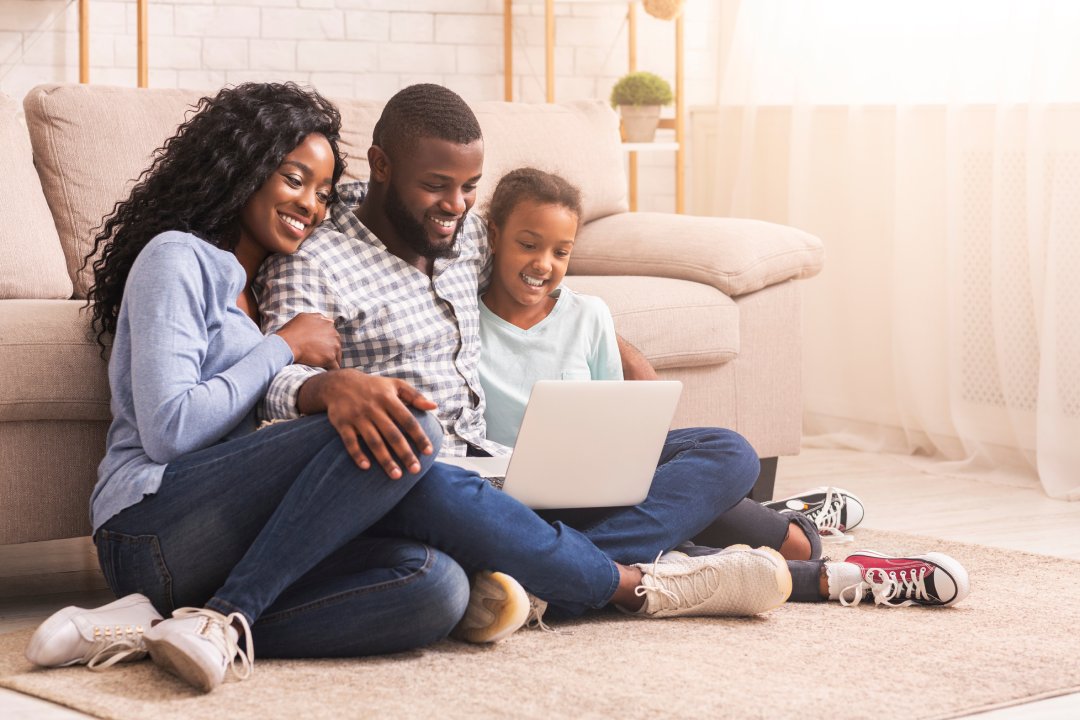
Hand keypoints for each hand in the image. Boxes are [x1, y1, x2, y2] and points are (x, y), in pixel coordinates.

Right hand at [275, 313, 340, 369]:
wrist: (286, 344)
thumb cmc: (290, 332)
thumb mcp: (304, 318)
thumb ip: (316, 318)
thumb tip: (326, 320)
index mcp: (327, 322)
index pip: (332, 334)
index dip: (327, 342)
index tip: (321, 348)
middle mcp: (333, 332)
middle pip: (336, 345)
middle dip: (330, 352)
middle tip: (322, 360)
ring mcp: (333, 345)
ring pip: (337, 356)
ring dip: (332, 362)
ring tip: (325, 369)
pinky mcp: (330, 357)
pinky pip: (335, 367)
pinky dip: (331, 371)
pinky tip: (326, 374)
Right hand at [310, 370, 438, 477]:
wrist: (338, 383)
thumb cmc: (373, 387)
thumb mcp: (395, 385)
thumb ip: (415, 396)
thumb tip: (434, 407)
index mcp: (388, 399)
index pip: (407, 420)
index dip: (419, 436)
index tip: (429, 452)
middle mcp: (373, 408)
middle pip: (392, 434)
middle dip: (405, 453)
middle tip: (416, 470)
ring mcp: (357, 416)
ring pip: (373, 441)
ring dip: (385, 459)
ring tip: (396, 475)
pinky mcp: (342, 423)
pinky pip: (350, 441)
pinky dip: (357, 454)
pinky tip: (366, 467)